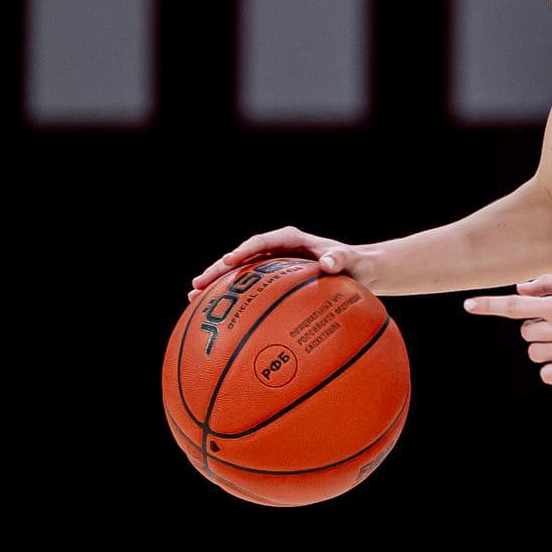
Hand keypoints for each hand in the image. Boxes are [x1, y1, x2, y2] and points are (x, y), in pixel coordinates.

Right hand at [188, 227, 364, 299]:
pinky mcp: (271, 280)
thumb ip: (340, 259)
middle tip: (197, 284)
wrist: (357, 271)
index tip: (228, 261)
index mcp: (291, 239)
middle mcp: (276, 250)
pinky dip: (231, 297)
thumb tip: (328, 263)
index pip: (262, 243)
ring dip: (217, 284)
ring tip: (193, 297)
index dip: (243, 251)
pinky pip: (248, 287)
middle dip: (218, 270)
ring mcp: (271, 265)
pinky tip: (213, 312)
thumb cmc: (355, 264)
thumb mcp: (351, 260)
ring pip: (238, 273)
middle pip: (241, 257)